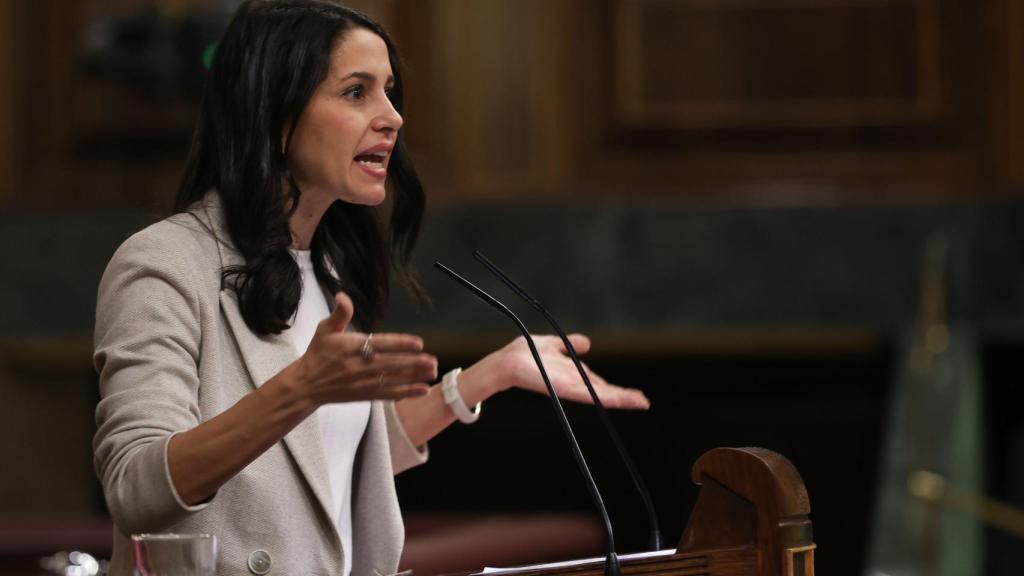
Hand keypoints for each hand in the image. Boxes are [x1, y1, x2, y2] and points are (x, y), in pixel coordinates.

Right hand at [294, 292, 436, 405]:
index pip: (381, 344)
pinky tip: (423, 390)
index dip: (400, 344)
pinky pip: (389, 394)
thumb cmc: (318, 354)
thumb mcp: (325, 329)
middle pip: (392, 364)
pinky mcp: (365, 395)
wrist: (305, 385)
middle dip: (414, 363)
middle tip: (433, 361)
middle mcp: (359, 365)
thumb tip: (343, 296)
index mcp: (352, 347)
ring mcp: (363, 382)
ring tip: (433, 372)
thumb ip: (339, 313)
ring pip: (394, 379)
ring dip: (415, 376)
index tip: (419, 343)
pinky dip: (407, 393)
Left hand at [464, 334, 649, 409]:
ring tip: (641, 402)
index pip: (599, 383)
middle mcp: (574, 384)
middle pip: (604, 392)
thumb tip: (588, 343)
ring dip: (622, 398)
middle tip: (643, 401)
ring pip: (602, 395)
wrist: (509, 362)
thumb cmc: (525, 353)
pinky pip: (591, 394)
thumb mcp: (554, 344)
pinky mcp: (567, 390)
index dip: (616, 388)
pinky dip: (607, 397)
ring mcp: (572, 388)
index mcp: (572, 375)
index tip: (632, 393)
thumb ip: (571, 345)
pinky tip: (621, 399)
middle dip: (624, 397)